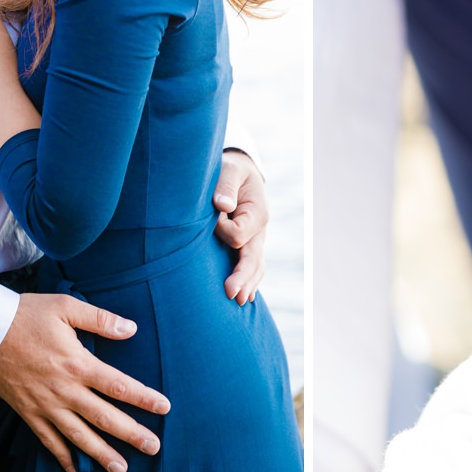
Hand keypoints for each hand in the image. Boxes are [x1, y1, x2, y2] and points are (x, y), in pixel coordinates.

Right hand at [0, 292, 170, 471]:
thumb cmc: (27, 315)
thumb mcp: (66, 306)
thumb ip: (100, 319)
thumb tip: (131, 329)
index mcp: (77, 363)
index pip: (118, 385)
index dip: (143, 398)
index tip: (164, 408)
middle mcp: (63, 389)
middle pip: (103, 417)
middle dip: (131, 434)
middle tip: (153, 447)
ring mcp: (45, 404)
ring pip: (78, 435)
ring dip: (101, 453)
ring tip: (121, 469)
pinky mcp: (28, 412)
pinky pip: (48, 441)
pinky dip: (63, 458)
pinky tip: (77, 471)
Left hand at [214, 148, 267, 303]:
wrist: (240, 172)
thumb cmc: (232, 170)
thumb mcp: (230, 169)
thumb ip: (226, 185)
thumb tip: (223, 207)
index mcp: (257, 212)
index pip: (238, 233)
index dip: (222, 231)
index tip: (211, 219)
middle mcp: (259, 230)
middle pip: (252, 258)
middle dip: (242, 276)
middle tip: (230, 293)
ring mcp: (256, 240)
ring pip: (255, 266)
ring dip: (247, 284)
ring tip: (237, 301)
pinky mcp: (248, 245)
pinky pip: (253, 266)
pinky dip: (250, 281)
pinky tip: (245, 296)